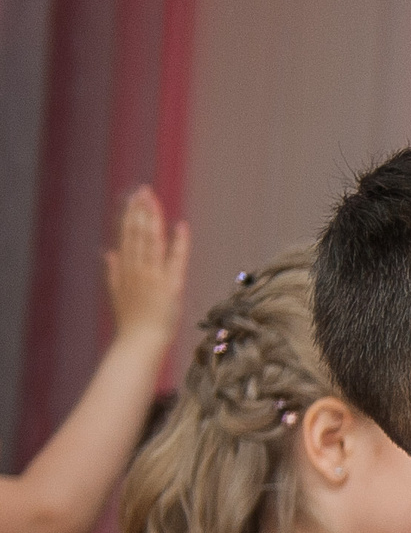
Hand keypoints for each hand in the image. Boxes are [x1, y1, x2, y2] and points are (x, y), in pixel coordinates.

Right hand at [102, 186, 188, 346]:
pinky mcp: (170, 286)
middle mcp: (137, 269)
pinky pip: (175, 260)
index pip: (126, 235)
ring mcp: (153, 276)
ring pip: (151, 241)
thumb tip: (107, 252)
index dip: (130, 215)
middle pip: (137, 233)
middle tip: (144, 190)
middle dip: (140, 210)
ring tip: (154, 199)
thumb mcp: (116, 293)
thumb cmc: (131, 322)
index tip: (134, 198)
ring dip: (153, 219)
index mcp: (125, 269)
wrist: (139, 343)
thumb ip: (113, 271)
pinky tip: (181, 226)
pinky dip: (178, 243)